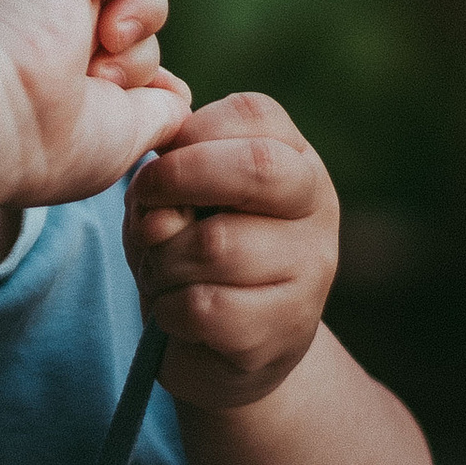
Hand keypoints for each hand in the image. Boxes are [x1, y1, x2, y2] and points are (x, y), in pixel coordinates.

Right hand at [0, 0, 188, 203]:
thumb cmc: (50, 141)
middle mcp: (60, 31)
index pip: (131, 61)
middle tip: (99, 78)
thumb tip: (175, 89)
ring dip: (140, 12)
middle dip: (138, 56)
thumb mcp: (122, 140)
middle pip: (141, 26)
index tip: (116, 102)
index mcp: (67, 75)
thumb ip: (156, 112)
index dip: (142, 79)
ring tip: (106, 39)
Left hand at [126, 91, 338, 410]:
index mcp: (295, 159)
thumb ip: (166, 185)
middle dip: (180, 180)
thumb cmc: (197, 252)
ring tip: (159, 271)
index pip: (252, 115)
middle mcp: (317, 207)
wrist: (234, 348)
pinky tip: (174, 314)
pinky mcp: (285, 329)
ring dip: (161, 259)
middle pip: (256, 168)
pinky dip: (167, 308)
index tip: (156, 167)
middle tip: (148, 212)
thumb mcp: (178, 201)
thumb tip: (161, 216)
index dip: (188, 134)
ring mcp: (311, 270)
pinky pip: (205, 306)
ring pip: (216, 245)